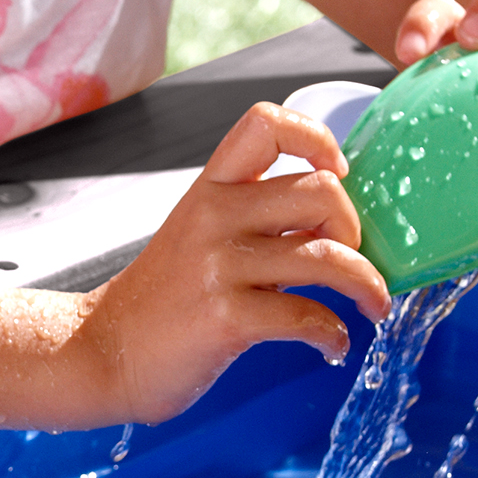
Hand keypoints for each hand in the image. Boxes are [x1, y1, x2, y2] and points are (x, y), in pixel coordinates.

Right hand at [77, 101, 393, 422]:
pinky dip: (335, 335)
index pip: (267, 123)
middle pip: (321, 190)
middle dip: (355, 227)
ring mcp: (218, 267)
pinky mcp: (225, 319)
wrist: (102, 354)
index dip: (317, 138)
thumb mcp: (198, 237)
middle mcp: (214, 216)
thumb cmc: (161, 300)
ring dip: (368, 284)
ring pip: (327, 256)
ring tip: (374, 304)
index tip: (336, 173)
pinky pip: (308, 317)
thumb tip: (335, 219)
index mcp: (210, 188)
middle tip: (351, 257)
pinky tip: (332, 345)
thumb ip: (255, 218)